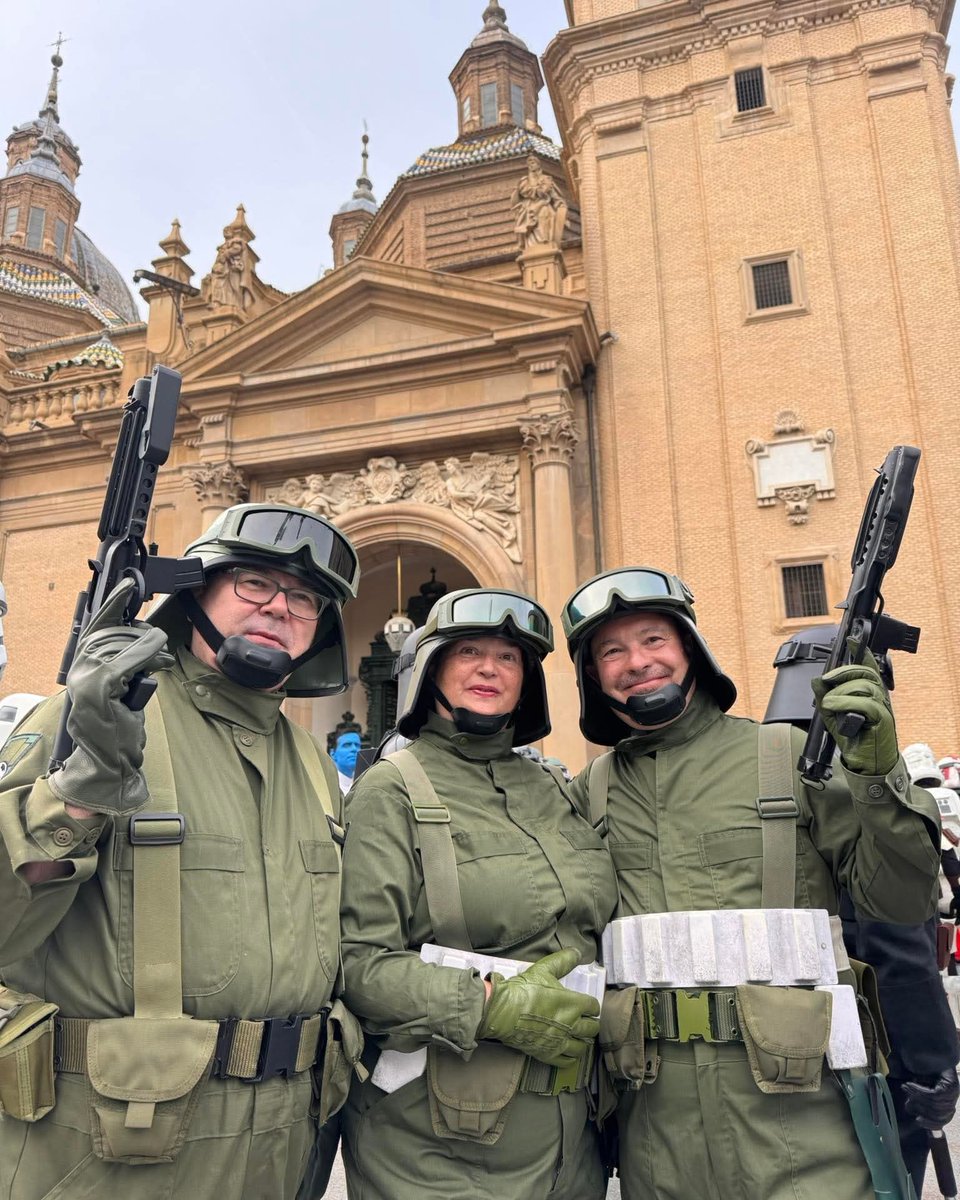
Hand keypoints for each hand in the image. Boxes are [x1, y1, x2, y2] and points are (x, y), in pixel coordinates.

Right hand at [49, 579, 171, 817]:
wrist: (108, 766)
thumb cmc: (117, 730)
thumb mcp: (122, 689)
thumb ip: (126, 664)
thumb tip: (146, 640)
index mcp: (82, 666)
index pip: (97, 625)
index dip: (114, 603)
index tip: (128, 584)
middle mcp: (79, 668)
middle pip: (116, 631)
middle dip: (143, 635)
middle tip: (161, 648)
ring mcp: (86, 676)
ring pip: (125, 642)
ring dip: (151, 648)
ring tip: (162, 661)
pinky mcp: (100, 684)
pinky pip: (130, 657)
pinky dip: (149, 653)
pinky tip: (160, 657)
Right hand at [476, 948, 599, 1068]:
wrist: (502, 1011)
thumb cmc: (523, 989)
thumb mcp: (544, 969)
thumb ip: (563, 961)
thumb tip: (577, 952)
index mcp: (573, 1003)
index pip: (594, 1007)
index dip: (592, 1005)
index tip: (587, 1005)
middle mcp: (571, 1024)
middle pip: (592, 1029)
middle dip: (591, 1024)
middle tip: (585, 1020)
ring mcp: (560, 1042)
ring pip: (582, 1046)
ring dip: (582, 1041)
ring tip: (578, 1036)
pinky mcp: (548, 1054)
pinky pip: (567, 1061)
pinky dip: (571, 1057)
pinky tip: (568, 1051)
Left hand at [810, 660, 897, 775]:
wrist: (867, 764)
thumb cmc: (854, 739)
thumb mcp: (833, 715)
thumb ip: (825, 698)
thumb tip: (816, 681)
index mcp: (870, 693)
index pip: (868, 668)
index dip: (861, 652)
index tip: (852, 640)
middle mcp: (879, 696)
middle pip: (863, 673)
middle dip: (842, 673)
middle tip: (826, 681)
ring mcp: (884, 707)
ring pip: (863, 687)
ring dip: (841, 693)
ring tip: (829, 704)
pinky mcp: (884, 719)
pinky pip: (865, 703)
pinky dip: (846, 703)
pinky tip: (834, 708)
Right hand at [902, 1067, 959, 1128]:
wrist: (928, 1048)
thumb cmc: (921, 1067)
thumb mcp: (919, 1085)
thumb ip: (917, 1098)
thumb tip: (910, 1110)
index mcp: (947, 1101)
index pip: (943, 1120)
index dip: (931, 1123)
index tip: (917, 1121)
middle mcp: (953, 1098)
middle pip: (939, 1115)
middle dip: (921, 1110)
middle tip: (907, 1102)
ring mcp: (954, 1092)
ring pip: (935, 1105)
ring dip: (917, 1098)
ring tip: (905, 1089)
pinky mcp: (950, 1086)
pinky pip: (933, 1095)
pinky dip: (919, 1091)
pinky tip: (909, 1085)